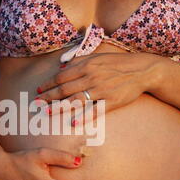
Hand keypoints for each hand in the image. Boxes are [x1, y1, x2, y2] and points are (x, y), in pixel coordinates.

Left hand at [36, 52, 162, 123]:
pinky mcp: (112, 102)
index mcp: (87, 66)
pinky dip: (83, 117)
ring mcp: (101, 90)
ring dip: (60, 107)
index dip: (48, 83)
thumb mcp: (97, 57)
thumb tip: (61, 66)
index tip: (39, 90)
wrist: (142, 70)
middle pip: (65, 89)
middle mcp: (92, 77)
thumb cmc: (117, 63)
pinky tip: (72, 123)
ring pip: (76, 100)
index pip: (62, 76)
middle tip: (37, 104)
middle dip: (48, 97)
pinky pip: (94, 111)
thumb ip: (78, 60)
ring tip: (47, 113)